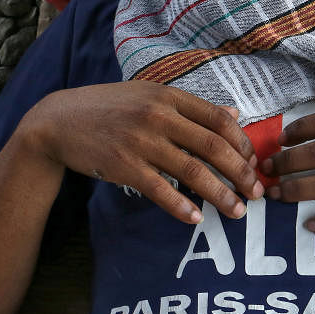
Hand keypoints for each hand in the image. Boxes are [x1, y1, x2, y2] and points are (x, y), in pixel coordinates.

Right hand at [23, 81, 261, 223]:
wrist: (58, 121)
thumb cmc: (108, 108)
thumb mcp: (149, 95)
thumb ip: (190, 107)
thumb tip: (234, 115)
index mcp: (168, 96)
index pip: (219, 119)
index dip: (242, 143)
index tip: (253, 163)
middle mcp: (158, 115)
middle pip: (213, 147)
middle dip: (240, 173)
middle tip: (256, 193)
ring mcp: (140, 141)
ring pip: (192, 171)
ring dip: (220, 195)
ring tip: (236, 211)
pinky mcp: (123, 165)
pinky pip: (160, 190)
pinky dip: (181, 206)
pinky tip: (196, 218)